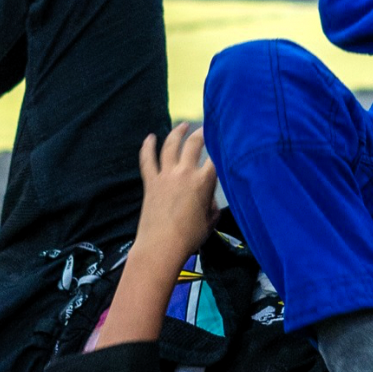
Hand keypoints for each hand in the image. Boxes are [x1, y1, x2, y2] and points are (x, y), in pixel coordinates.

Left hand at [137, 124, 218, 256]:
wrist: (161, 246)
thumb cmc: (190, 236)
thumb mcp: (211, 221)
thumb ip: (212, 204)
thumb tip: (209, 197)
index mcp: (204, 181)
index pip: (216, 158)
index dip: (222, 147)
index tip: (225, 141)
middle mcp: (185, 172)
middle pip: (194, 144)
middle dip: (201, 133)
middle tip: (205, 128)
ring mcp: (166, 175)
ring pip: (171, 146)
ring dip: (177, 133)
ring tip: (182, 125)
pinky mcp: (151, 181)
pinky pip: (147, 159)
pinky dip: (148, 147)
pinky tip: (150, 137)